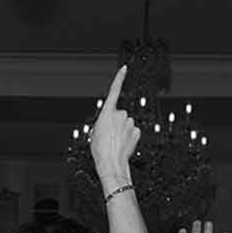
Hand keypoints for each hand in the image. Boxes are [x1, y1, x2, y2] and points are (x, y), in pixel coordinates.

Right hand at [88, 66, 141, 185]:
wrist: (111, 162)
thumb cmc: (100, 149)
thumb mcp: (94, 132)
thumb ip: (102, 122)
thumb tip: (109, 124)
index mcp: (107, 112)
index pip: (114, 90)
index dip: (119, 78)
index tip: (124, 69)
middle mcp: (120, 114)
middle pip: (119, 113)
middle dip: (116, 122)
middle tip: (109, 135)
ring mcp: (130, 122)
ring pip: (126, 123)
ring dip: (122, 130)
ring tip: (115, 141)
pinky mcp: (137, 131)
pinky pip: (132, 130)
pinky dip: (129, 136)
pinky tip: (123, 143)